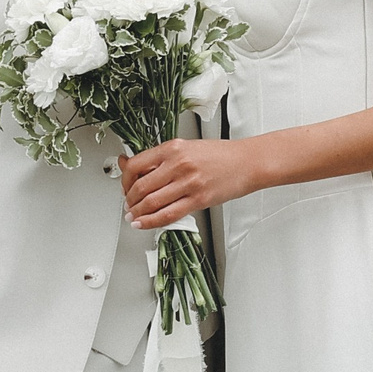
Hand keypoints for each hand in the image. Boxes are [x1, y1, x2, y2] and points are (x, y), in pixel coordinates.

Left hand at [122, 138, 254, 229]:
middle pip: (140, 187)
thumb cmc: (221, 155)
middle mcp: (178, 164)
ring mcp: (188, 183)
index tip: (125, 187)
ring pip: (151, 203)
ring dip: (137, 213)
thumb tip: (130, 164)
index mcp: (173, 148)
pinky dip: (151, 222)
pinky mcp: (198, 199)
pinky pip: (168, 214)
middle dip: (129, 200)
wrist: (248, 162)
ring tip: (133, 216)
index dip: (124, 180)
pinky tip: (143, 223)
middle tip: (128, 205)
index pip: (136, 165)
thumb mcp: (187, 148)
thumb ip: (160, 158)